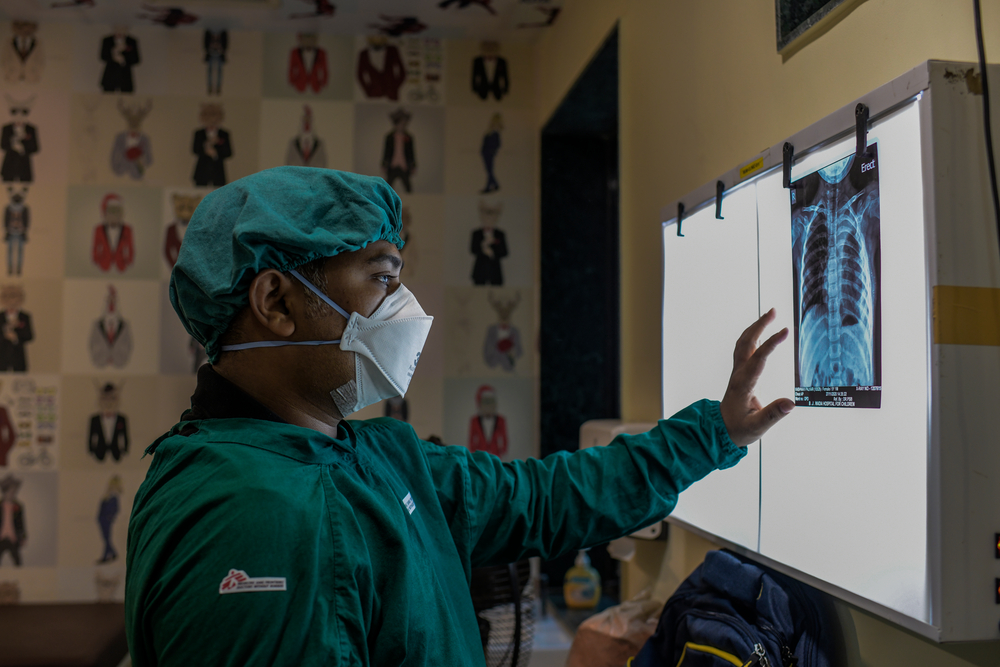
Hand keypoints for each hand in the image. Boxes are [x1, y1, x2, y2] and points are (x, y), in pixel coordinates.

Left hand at [720, 308, 793, 446]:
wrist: (722, 430)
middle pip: (747, 343)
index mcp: (744, 385)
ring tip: (769, 314)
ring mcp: (737, 372)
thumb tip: (790, 403)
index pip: (759, 359)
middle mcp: (739, 374)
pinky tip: (759, 331)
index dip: (772, 343)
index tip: (785, 331)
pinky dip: (752, 336)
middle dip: (759, 325)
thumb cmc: (739, 429)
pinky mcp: (739, 373)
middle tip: (773, 311)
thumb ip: (773, 414)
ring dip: (755, 327)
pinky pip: (743, 348)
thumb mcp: (757, 427)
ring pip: (743, 343)